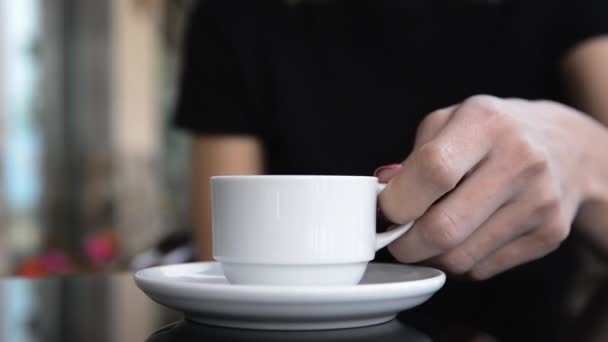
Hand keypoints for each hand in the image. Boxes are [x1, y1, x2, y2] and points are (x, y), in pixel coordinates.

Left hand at [376, 95, 596, 279]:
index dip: (397, 201)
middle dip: (405, 244)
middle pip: (444, 228)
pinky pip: (482, 269)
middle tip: (396, 237)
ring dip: (430, 257)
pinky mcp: (549, 234)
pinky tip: (461, 239)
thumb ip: (412, 158)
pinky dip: (459, 263)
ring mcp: (539, 201)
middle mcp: (519, 160)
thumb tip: (382, 196)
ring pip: (460, 258)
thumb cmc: (492, 133)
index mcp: (485, 123)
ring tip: (426, 237)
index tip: (384, 211)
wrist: (565, 146)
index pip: (433, 171)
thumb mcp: (450, 122)